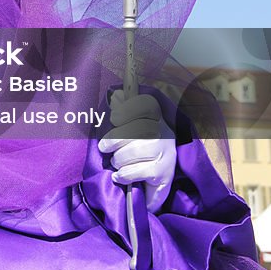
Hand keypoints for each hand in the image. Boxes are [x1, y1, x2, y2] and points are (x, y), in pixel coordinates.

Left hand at [98, 90, 175, 212]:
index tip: (114, 118)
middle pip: (136, 130)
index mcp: (155, 116)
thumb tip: (117, 95)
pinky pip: (138, 172)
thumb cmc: (137, 142)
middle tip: (105, 147)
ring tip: (116, 162)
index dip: (128, 109)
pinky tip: (120, 175)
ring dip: (118, 159)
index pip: (146, 104)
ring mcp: (166, 152)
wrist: (158, 170)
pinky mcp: (165, 172)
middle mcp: (164, 132)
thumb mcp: (130, 122)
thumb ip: (122, 107)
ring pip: (133, 152)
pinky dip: (124, 174)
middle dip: (113, 140)